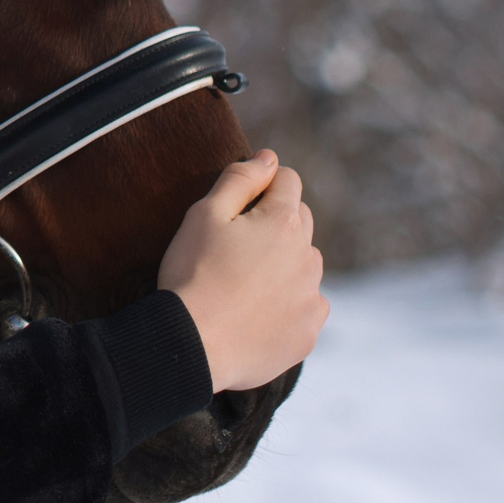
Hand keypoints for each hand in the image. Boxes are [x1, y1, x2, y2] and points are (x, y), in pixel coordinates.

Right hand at [157, 150, 328, 392]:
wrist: (192, 345)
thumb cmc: (192, 274)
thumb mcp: (204, 215)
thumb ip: (240, 179)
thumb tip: (269, 157)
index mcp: (283, 222)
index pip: (287, 181)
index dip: (262, 185)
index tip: (237, 205)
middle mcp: (307, 256)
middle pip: (300, 222)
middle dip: (275, 224)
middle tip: (234, 247)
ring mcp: (311, 297)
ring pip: (305, 266)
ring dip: (284, 265)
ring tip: (243, 284)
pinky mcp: (308, 332)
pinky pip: (306, 307)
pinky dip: (287, 306)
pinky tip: (255, 315)